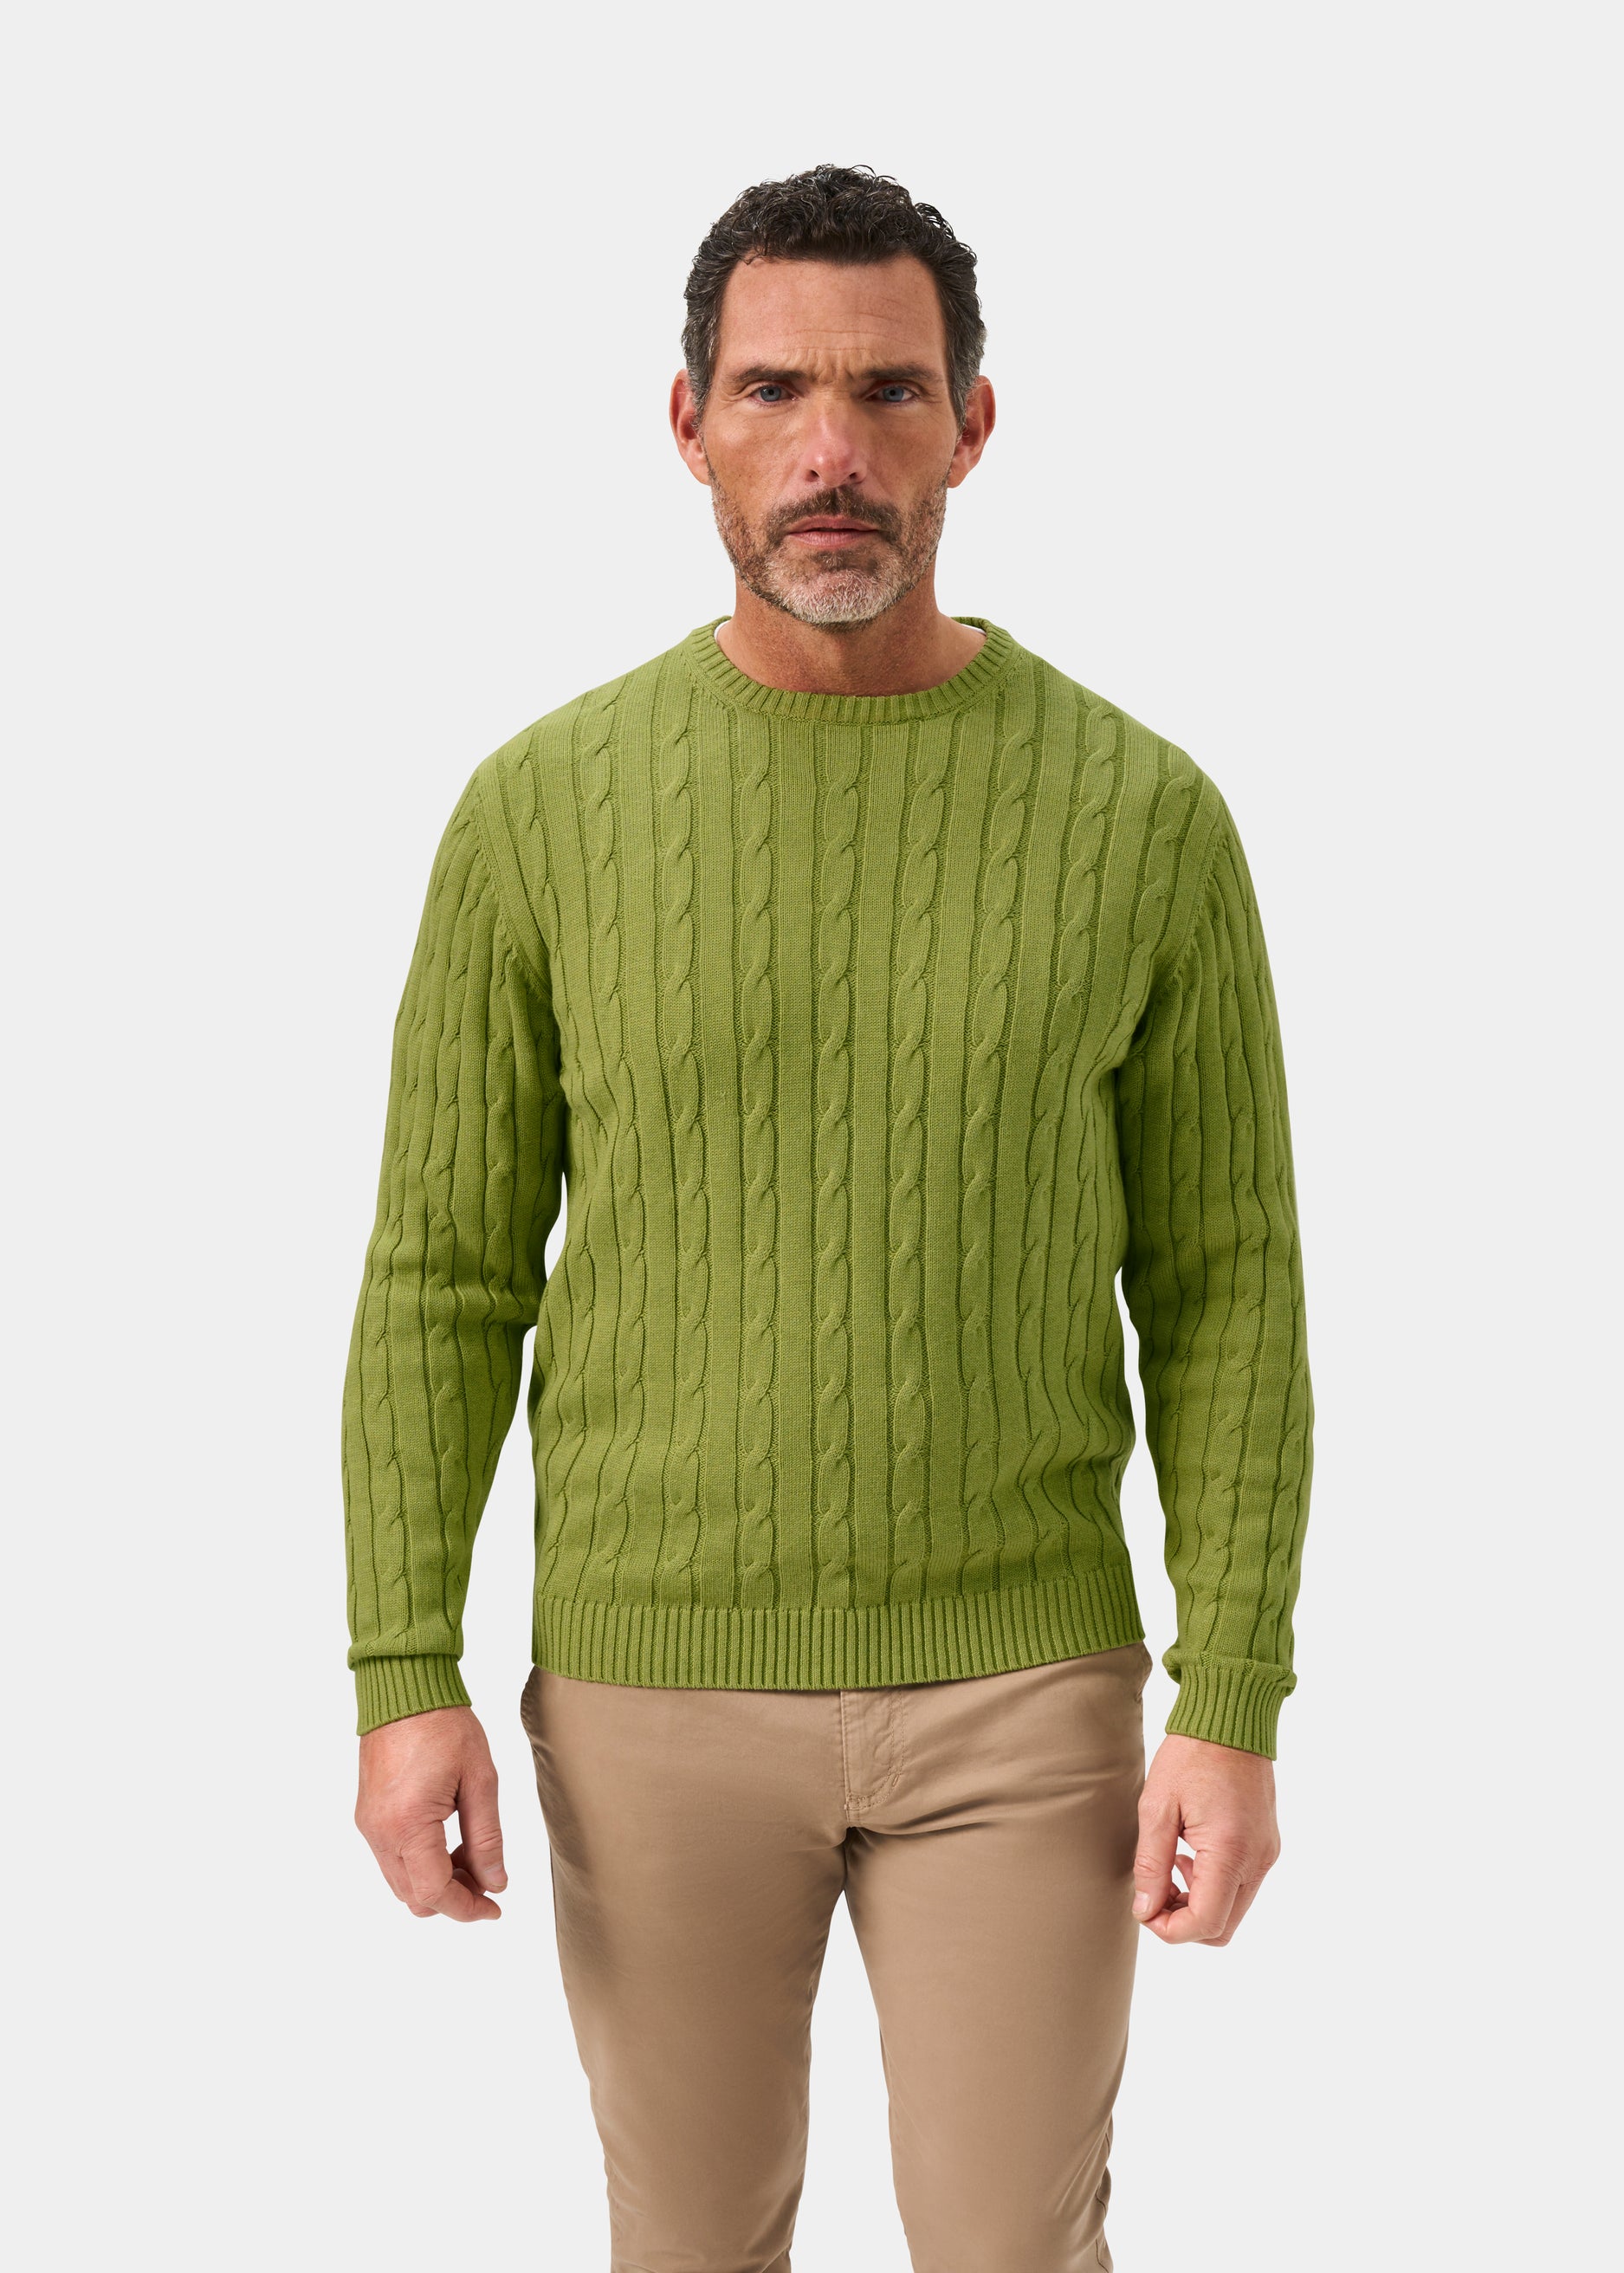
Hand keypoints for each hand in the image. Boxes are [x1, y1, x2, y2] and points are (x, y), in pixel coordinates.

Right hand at [355, 1705, 507, 1921]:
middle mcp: (379, 1832)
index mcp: (407, 1824)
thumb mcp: (480, 1780)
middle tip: (488, 1882)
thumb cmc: (444, 1724)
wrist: (404, 1687)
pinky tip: (449, 1844)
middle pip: (413, 1895)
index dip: (466, 1908)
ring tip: (473, 1858)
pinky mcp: (367, 1815)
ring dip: (436, 1883)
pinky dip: (420, 1864)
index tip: (495, 1908)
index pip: (434, 1891)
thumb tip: (495, 1882)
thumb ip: (487, 1837)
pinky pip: (392, 1859)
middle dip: (453, 1898)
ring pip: (401, 1881)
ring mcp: (369, 1825)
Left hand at [1132, 1731, 1280, 1945]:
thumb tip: (1145, 1910)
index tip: (1144, 1907)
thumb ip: (1150, 1864)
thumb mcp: (1157, 1807)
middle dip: (1183, 1922)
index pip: (1206, 1923)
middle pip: (1222, 1928)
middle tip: (1154, 1891)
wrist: (1231, 1716)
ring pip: (1233, 1910)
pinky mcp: (1267, 1846)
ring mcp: (1267, 1854)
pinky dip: (1214, 1886)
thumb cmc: (1190, 1754)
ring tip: (1170, 1866)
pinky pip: (1243, 1887)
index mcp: (1230, 1851)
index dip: (1170, 1930)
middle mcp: (1258, 1860)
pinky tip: (1189, 1855)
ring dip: (1198, 1903)